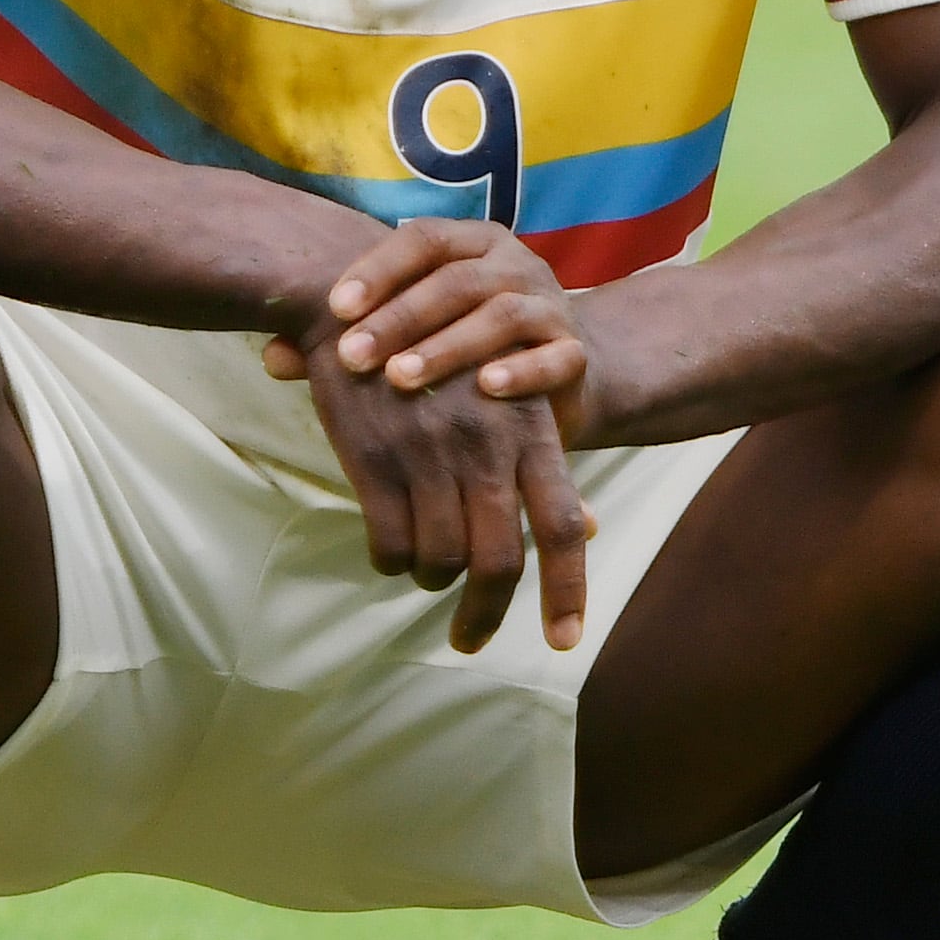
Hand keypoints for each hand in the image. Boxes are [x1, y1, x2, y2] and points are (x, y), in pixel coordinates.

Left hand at [258, 216, 600, 432]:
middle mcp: (513, 263)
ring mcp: (549, 304)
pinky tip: (487, 390)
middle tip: (352, 356)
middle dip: (399, 317)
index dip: (378, 269)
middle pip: (456, 279)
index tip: (334, 308)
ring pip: (500, 314)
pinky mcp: (575, 351)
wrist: (561, 377)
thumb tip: (271, 356)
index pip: (422, 239)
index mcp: (470, 243)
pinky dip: (522, 372)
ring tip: (403, 379)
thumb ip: (350, 337)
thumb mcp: (411, 336)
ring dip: (449, 346)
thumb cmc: (466, 349)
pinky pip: (553, 356)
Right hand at [265, 225, 598, 655]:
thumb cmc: (438, 354)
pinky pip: (388, 543)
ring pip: (440, 558)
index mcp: (526, 430)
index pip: (558, 525)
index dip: (567, 590)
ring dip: (432, 578)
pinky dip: (390, 562)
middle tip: (469, 640)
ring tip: (423, 572)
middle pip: (500, 560)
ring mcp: (428, 454)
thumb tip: (586, 527)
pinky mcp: (376, 460)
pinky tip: (389, 554)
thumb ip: (542, 467)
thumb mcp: (502, 401)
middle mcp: (484, 446)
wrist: (353, 297)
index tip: (564, 642)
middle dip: (486, 615)